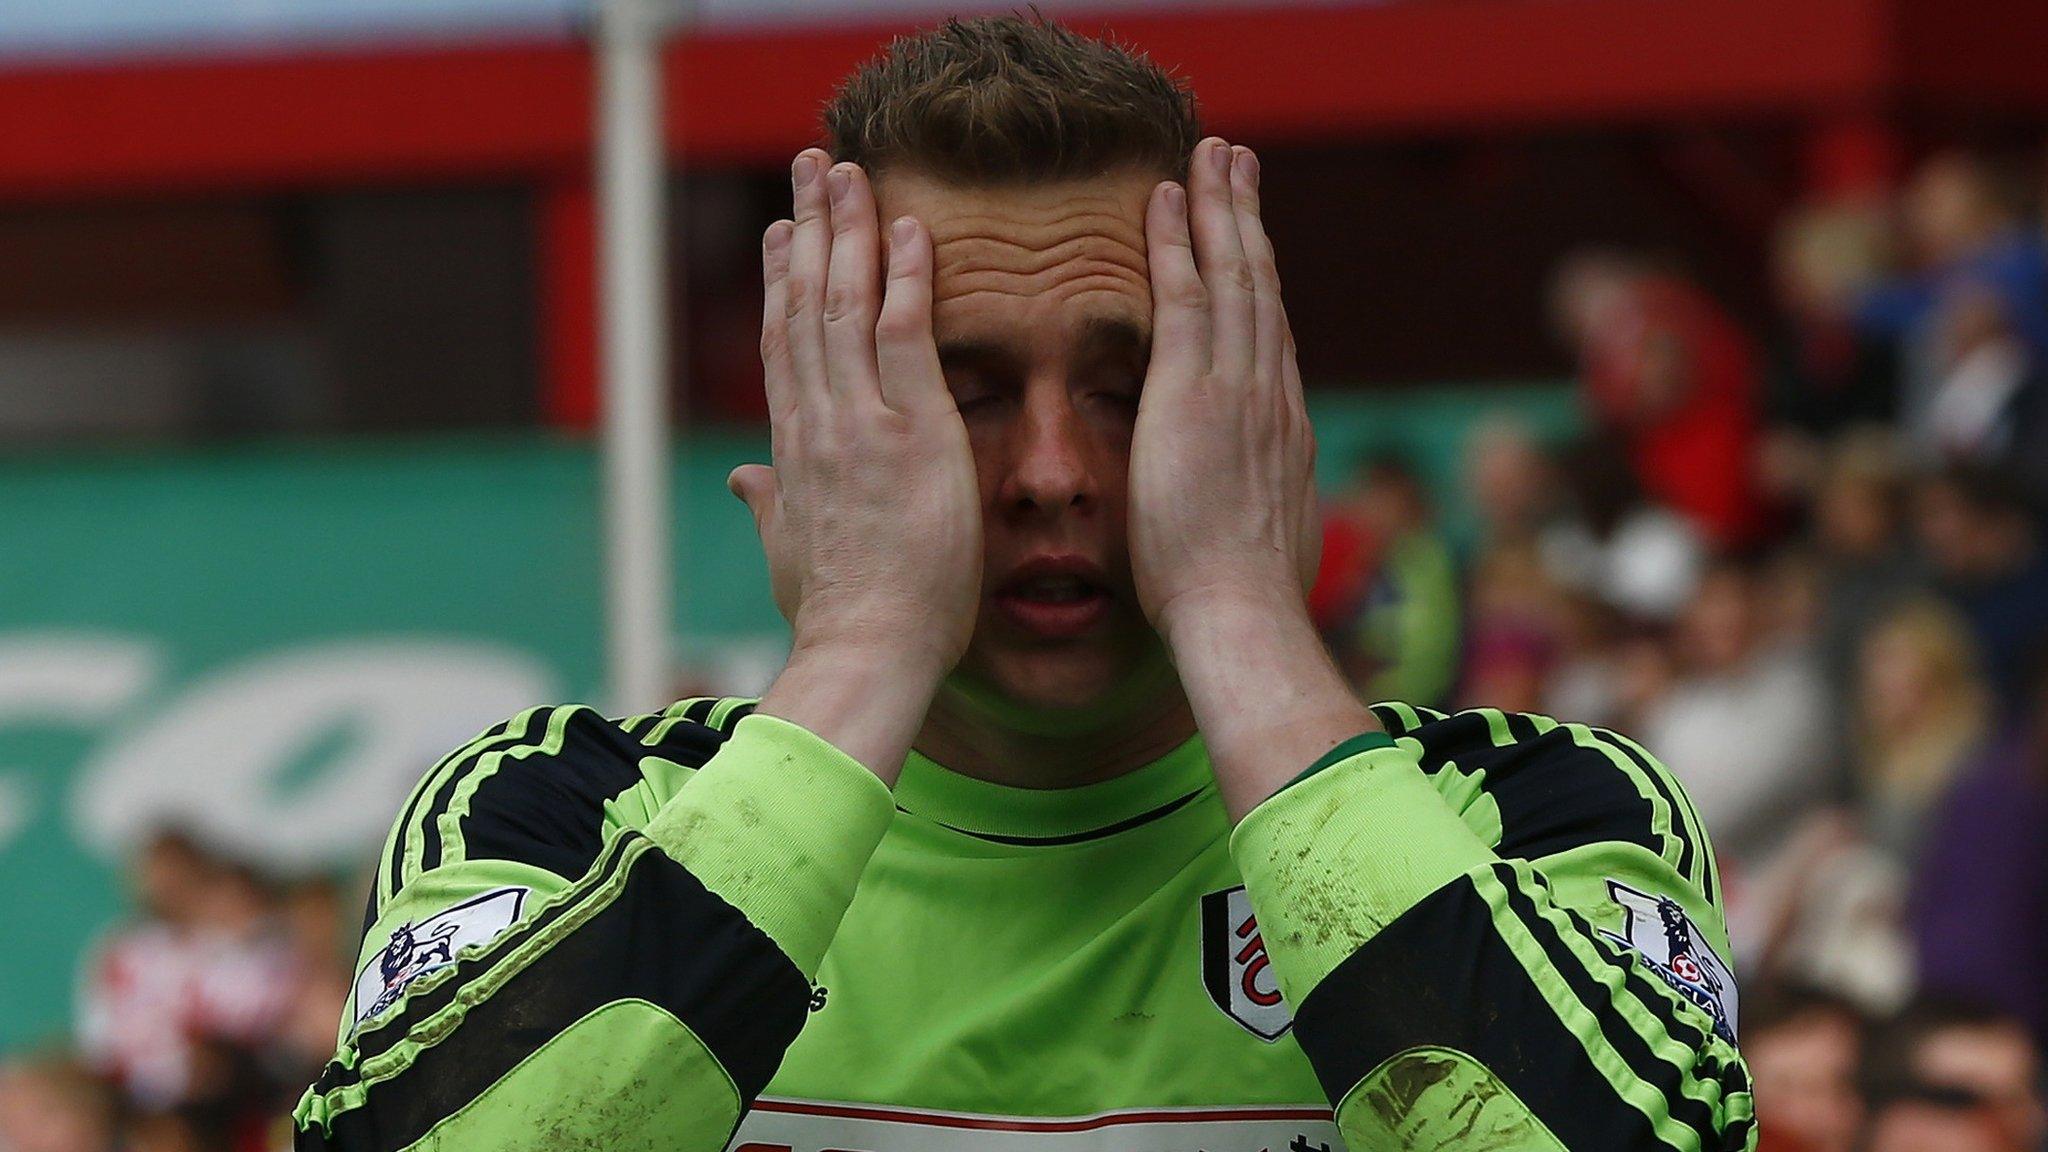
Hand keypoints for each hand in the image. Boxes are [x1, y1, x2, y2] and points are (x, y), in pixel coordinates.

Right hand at [734, 150, 980, 778]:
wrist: (865, 652)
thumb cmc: (838, 618)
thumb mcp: (790, 553)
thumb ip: (769, 506)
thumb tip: (742, 482)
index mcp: (793, 451)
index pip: (784, 347)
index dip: (780, 282)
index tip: (779, 233)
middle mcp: (817, 423)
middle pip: (805, 305)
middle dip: (808, 229)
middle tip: (813, 166)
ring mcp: (859, 423)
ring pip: (845, 303)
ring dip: (849, 230)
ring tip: (850, 170)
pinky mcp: (910, 433)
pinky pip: (905, 334)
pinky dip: (906, 277)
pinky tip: (911, 227)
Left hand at [1128, 137, 1318, 637]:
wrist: (1242, 616)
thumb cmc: (1239, 606)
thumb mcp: (1259, 549)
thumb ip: (1252, 515)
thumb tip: (1251, 523)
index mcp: (1284, 434)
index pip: (1271, 339)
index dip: (1262, 284)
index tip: (1254, 243)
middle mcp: (1271, 398)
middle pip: (1263, 289)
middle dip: (1250, 223)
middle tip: (1241, 167)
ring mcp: (1238, 390)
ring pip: (1234, 275)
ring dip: (1221, 209)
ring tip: (1214, 155)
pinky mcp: (1194, 394)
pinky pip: (1186, 297)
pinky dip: (1177, 242)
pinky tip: (1165, 197)